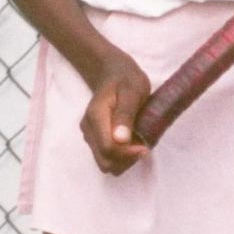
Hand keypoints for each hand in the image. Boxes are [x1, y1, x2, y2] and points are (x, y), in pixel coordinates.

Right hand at [80, 50, 150, 174]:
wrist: (112, 72)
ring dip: (124, 159)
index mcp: (96, 117)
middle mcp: (88, 130)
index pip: (107, 148)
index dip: (127, 154)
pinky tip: (134, 142)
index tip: (145, 148)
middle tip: (144, 147)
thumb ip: (126, 114)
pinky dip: (122, 155)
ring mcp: (90, 135)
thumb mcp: (132, 91)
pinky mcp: (96, 137)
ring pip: (105, 161)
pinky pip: (107, 155)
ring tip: (140, 143)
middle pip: (104, 161)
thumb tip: (120, 140)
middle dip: (126, 160)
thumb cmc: (126, 79)